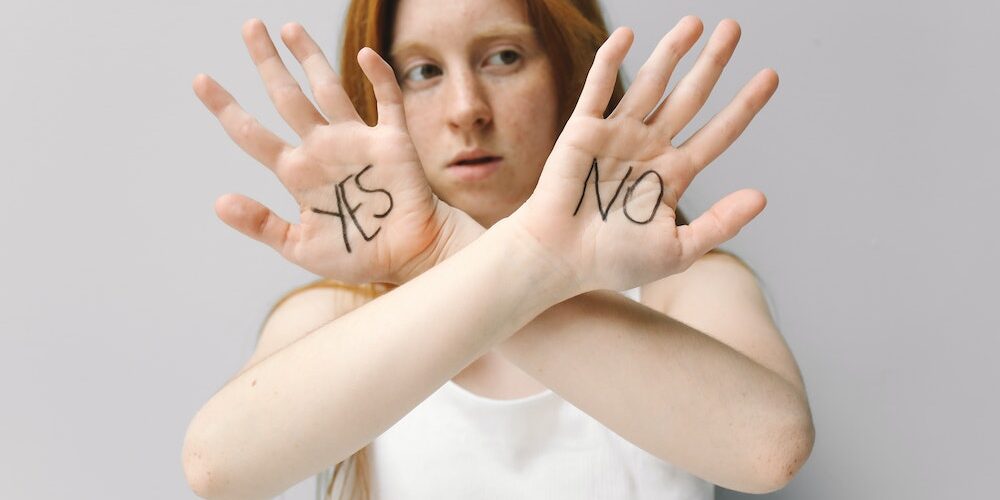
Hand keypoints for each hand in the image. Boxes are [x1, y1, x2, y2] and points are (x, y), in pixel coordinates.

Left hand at [193, 19, 480, 283]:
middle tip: (249, 26)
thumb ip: (262, 224)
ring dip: (310, 57)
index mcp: (297, 172)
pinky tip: (364, 55)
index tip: (200, 79)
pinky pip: (386, 101)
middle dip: (267, 62)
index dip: (226, 107)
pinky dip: (379, 77)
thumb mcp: (300, 247)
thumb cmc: (358, 255)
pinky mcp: (392, 141)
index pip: (253, 133)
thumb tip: (218, 202)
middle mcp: (322, 148)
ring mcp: (356, 141)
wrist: (408, 259)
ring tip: (289, 27)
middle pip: (287, 96)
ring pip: (329, 88)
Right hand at [507, 17, 775, 291]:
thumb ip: (720, 224)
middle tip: (733, 29)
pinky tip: (627, 34)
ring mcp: (616, 136)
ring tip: (694, 22)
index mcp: (673, 174)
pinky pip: (599, 89)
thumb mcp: (678, 249)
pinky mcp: (583, 131)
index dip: (745, 105)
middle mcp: (649, 148)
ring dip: (671, 51)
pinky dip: (610, 60)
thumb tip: (762, 196)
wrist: (559, 260)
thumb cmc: (611, 261)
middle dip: (712, 63)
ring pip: (650, 84)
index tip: (770, 76)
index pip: (718, 132)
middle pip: (690, 96)